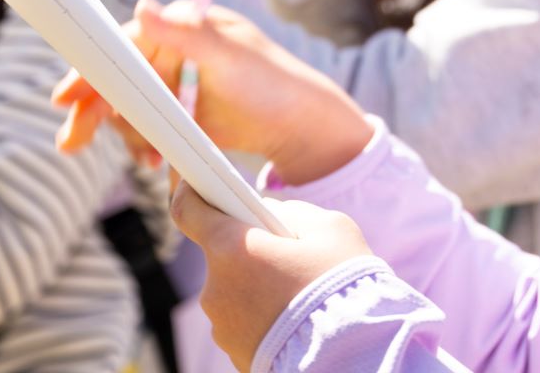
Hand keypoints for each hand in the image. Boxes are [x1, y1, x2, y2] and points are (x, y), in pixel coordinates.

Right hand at [53, 0, 372, 182]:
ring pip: (126, 107)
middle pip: (116, 77)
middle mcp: (173, 51)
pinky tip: (153, 161)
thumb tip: (142, 6)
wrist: (303, 128)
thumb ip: (185, 35)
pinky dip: (142, 145)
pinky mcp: (179, 115)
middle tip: (71, 143)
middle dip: (92, 110)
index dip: (91, 67)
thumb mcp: (230, 58)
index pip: (124, 43)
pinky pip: (145, 128)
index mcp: (183, 27)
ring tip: (145, 158)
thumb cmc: (273, 83)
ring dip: (124, 134)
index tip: (64, 96)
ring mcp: (175, 84)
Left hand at [173, 187, 370, 367]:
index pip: (188, 210)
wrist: (351, 352)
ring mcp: (221, 326)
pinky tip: (295, 317)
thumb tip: (273, 217)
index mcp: (231, 248)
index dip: (192, 193)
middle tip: (289, 252)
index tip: (200, 186)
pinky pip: (243, 321)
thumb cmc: (342, 285)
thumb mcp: (330, 228)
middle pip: (223, 253)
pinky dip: (262, 315)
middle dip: (249, 247)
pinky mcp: (233, 353)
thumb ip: (293, 213)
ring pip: (235, 289)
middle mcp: (216, 288)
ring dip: (257, 284)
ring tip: (299, 292)